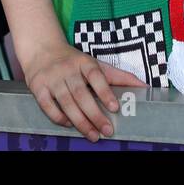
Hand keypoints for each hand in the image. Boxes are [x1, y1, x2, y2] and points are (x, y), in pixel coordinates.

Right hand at [21, 41, 145, 140]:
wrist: (41, 49)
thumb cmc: (73, 61)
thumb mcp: (95, 64)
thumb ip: (119, 76)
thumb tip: (145, 87)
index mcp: (83, 62)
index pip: (96, 76)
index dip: (105, 91)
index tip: (115, 107)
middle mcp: (67, 69)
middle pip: (81, 94)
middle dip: (95, 114)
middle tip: (108, 131)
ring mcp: (51, 78)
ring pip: (66, 102)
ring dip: (80, 121)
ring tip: (93, 135)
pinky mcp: (38, 87)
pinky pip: (48, 106)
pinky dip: (59, 117)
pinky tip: (69, 125)